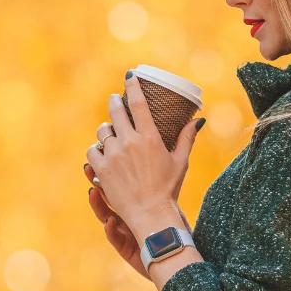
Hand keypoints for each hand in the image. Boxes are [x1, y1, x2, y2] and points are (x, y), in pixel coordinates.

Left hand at [85, 74, 203, 227]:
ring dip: (106, 128)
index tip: (129, 76)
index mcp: (149, 137)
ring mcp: (113, 156)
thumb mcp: (180, 161)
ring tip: (110, 130)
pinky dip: (96, 149)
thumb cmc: (168, 188)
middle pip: (115, 111)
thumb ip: (186, 138)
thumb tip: (198, 120)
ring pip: (102, 131)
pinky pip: (92, 151)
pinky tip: (101, 151)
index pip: (137, 102)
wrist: (150, 214)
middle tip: (115, 99)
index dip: (132, 85)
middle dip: (114, 101)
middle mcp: (129, 142)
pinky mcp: (101, 170)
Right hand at [85, 164, 192, 281]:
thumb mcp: (169, 201)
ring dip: (97, 204)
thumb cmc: (174, 228)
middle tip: (90, 167)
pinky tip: (110, 221)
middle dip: (97, 182)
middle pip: (106, 197)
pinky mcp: (125, 249)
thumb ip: (163, 181)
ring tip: (92, 191)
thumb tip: (166, 154)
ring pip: (104, 216)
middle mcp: (125, 217)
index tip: (106, 155)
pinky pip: (114, 238)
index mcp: (134, 204)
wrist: (178, 254)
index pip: (118, 184)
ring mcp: (123, 232)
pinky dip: (110, 230)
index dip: (110, 172)